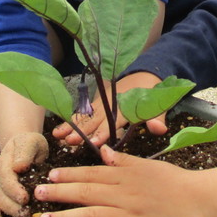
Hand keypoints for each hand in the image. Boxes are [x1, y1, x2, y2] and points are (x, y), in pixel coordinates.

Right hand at [0, 131, 48, 216]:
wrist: (23, 145)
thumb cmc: (30, 144)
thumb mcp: (31, 143)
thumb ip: (25, 153)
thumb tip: (18, 167)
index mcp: (6, 163)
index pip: (7, 178)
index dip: (14, 189)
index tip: (25, 198)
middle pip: (1, 194)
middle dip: (12, 206)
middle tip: (26, 214)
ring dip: (9, 213)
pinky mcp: (1, 195)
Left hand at [34, 146, 216, 216]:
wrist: (202, 201)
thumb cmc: (175, 182)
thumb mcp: (149, 165)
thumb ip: (124, 161)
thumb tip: (104, 152)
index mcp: (127, 176)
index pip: (92, 173)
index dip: (69, 174)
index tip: (50, 176)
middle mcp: (126, 195)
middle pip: (87, 193)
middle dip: (60, 194)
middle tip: (37, 195)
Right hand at [51, 72, 168, 146]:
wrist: (143, 73)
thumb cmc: (151, 92)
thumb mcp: (158, 104)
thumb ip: (157, 118)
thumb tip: (159, 129)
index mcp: (125, 105)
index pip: (113, 121)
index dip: (103, 132)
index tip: (93, 143)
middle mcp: (110, 103)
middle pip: (94, 118)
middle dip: (81, 130)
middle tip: (68, 141)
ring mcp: (101, 102)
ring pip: (85, 115)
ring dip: (71, 124)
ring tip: (57, 135)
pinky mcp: (97, 102)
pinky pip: (83, 112)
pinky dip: (72, 119)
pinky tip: (60, 129)